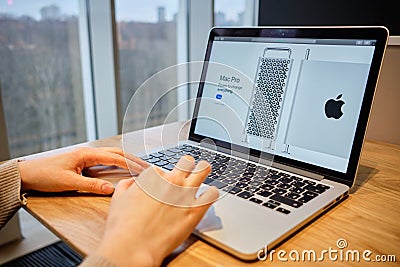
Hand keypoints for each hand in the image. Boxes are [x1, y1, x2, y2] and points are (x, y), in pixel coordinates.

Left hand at [18, 147, 148, 193]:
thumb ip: (91, 186)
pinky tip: (122, 168)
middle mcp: (88, 152)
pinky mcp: (83, 161)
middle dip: (133, 159)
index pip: (115, 158)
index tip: (144, 170)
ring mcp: (86, 156)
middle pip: (117, 153)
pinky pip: (105, 160)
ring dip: (126, 160)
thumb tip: (112, 189)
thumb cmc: (44, 176)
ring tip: (140, 167)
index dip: (131, 164)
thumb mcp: (69, 183)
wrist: (27, 174)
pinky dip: (117, 163)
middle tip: (148, 167)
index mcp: (86, 155)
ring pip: (112, 155)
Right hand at [95, 156, 218, 266]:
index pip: (163, 168)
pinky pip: (212, 193)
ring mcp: (185, 193)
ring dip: (203, 170)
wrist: (132, 247)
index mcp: (153, 175)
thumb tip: (133, 183)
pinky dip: (211, 193)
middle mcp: (171, 180)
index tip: (163, 185)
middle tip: (187, 171)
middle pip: (187, 161)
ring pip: (203, 170)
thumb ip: (127, 185)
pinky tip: (208, 195)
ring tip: (203, 173)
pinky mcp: (196, 209)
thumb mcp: (118, 198)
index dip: (163, 178)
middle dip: (186, 165)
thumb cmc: (123, 226)